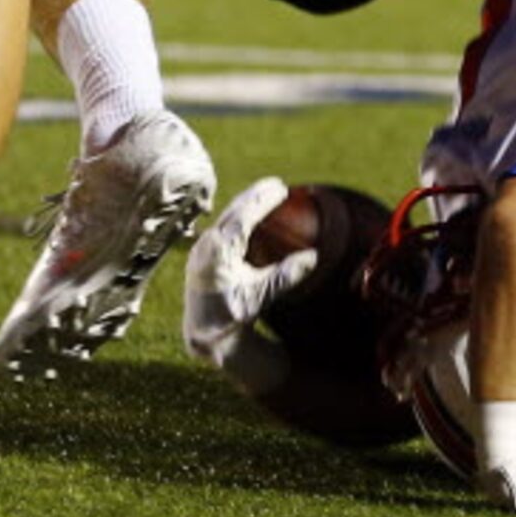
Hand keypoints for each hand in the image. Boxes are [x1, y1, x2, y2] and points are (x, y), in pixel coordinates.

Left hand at [181, 177, 321, 394]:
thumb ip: (285, 276)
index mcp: (217, 255)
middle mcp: (206, 247)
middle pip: (232, 211)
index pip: (241, 219)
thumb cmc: (232, 316)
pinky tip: (253, 210)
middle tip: (278, 183)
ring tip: (268, 190)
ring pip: (226, 216)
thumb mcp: (260, 297)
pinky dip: (240, 214)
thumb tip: (313, 257)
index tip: (280, 188)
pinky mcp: (204, 251)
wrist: (203, 332)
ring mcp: (201, 248)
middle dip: (255, 195)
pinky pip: (223, 225)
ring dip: (246, 202)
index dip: (261, 201)